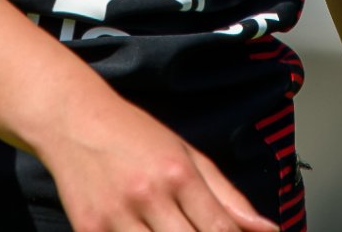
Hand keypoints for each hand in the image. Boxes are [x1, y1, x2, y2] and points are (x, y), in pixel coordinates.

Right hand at [37, 95, 279, 231]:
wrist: (73, 121)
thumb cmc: (136, 135)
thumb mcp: (188, 154)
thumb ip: (228, 197)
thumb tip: (268, 230)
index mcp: (178, 173)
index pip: (219, 229)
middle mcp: (149, 194)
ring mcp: (115, 216)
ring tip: (171, 229)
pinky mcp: (87, 230)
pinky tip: (144, 231)